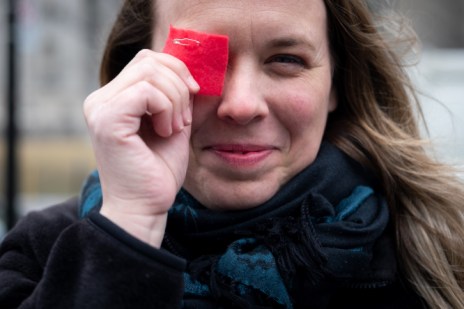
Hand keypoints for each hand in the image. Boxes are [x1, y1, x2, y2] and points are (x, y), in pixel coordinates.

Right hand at [83, 49, 198, 246]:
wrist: (145, 207)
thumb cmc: (159, 170)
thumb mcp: (173, 123)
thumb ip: (176, 95)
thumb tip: (190, 69)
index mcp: (113, 98)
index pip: (146, 59)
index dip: (177, 70)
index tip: (193, 95)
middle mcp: (100, 99)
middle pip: (149, 60)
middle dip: (179, 85)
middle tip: (183, 119)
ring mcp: (100, 108)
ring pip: (150, 73)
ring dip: (175, 100)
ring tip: (174, 128)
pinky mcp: (107, 120)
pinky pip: (146, 92)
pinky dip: (166, 109)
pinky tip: (166, 132)